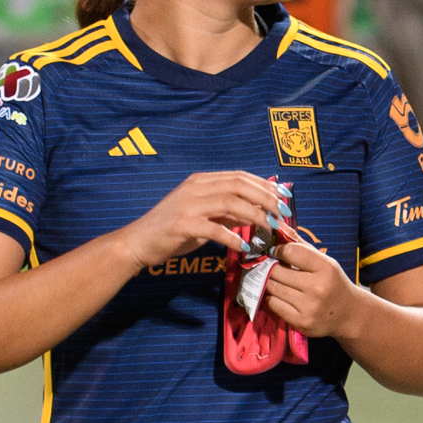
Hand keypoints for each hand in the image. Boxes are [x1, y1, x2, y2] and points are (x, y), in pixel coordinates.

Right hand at [121, 171, 277, 269]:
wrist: (138, 242)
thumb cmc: (171, 231)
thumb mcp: (203, 217)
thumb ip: (226, 213)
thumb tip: (254, 214)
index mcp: (201, 181)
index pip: (239, 176)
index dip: (264, 186)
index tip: (283, 198)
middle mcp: (196, 187)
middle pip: (239, 185)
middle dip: (265, 198)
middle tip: (283, 213)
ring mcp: (188, 204)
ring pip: (230, 202)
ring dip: (254, 215)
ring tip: (269, 228)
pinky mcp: (182, 224)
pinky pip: (214, 228)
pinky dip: (232, 237)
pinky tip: (243, 246)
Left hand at [264, 240, 361, 338]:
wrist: (348, 314)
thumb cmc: (332, 283)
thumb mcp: (324, 262)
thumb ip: (301, 246)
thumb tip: (277, 227)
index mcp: (326, 268)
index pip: (290, 251)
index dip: (278, 250)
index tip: (276, 252)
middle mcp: (318, 288)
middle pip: (277, 271)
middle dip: (270, 267)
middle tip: (270, 266)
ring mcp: (309, 307)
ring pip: (272, 288)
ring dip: (270, 283)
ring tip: (276, 281)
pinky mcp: (301, 322)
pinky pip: (273, 305)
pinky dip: (273, 299)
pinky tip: (281, 296)